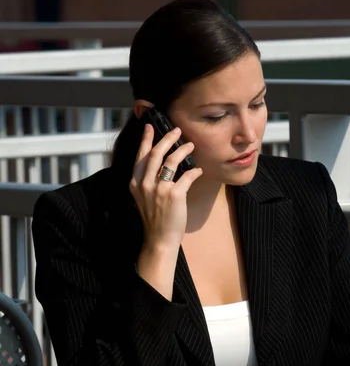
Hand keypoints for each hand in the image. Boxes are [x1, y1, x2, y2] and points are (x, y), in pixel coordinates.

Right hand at [130, 123, 202, 251]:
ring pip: (172, 161)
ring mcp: (159, 189)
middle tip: (177, 130)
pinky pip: (187, 176)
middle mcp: (145, 184)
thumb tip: (159, 162)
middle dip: (167, 139)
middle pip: (156, 153)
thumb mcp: (142, 197)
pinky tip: (198, 170)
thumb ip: (146, 180)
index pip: (140, 156)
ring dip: (183, 150)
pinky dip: (194, 171)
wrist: (159, 239)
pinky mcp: (174, 195)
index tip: (149, 126)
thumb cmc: (154, 218)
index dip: (145, 139)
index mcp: (135, 183)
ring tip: (190, 145)